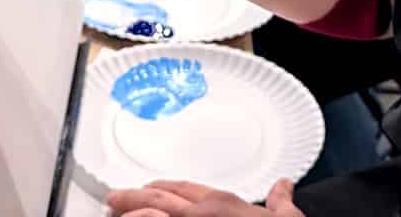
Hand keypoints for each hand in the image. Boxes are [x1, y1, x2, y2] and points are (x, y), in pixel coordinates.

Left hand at [108, 179, 301, 216]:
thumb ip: (282, 201)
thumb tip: (285, 186)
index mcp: (223, 204)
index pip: (185, 189)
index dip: (164, 188)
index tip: (149, 188)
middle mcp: (202, 215)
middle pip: (159, 201)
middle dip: (134, 198)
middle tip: (115, 198)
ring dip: (131, 214)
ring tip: (114, 213)